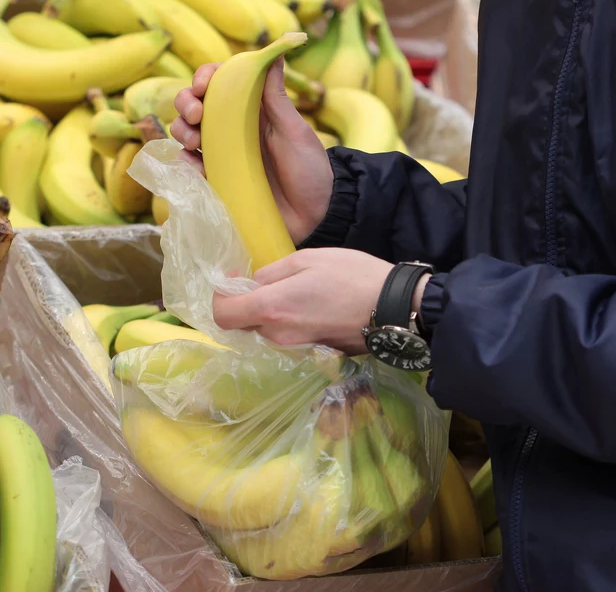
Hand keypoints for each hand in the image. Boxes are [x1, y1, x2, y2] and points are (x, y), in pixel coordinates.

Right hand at [170, 57, 333, 243]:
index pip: (219, 81)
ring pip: (186, 133)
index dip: (204, 77)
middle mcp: (232, 128)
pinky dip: (185, 163)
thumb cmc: (310, 170)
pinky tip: (194, 166)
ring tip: (194, 142)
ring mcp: (223, 154)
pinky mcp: (217, 179)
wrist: (315, 217)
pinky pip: (190, 167)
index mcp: (252, 108)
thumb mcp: (295, 130)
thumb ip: (277, 96)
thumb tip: (275, 52)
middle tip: (196, 115)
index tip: (202, 85)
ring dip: (181, 131)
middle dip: (185, 103)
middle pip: (194, 104)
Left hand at [212, 248, 393, 353]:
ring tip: (295, 294)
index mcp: (271, 308)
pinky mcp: (312, 355)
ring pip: (266, 332)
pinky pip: (288, 340)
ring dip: (270, 315)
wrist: (394, 308)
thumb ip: (272, 273)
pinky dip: (290, 325)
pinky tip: (311, 308)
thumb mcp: (307, 259)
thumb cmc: (351, 276)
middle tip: (269, 283)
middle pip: (244, 324)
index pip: (222, 315)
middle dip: (249, 304)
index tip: (233, 281)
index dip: (221, 297)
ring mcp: (295, 350)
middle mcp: (277, 336)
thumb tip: (252, 284)